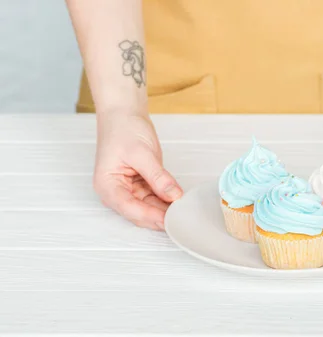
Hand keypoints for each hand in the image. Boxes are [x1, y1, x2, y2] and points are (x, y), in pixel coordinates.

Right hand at [93, 112, 182, 229]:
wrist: (123, 113)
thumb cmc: (123, 128)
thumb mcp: (142, 153)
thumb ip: (158, 177)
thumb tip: (173, 196)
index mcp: (107, 186)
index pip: (130, 208)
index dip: (151, 216)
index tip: (170, 220)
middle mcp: (115, 191)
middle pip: (139, 212)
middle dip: (159, 216)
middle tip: (181, 219)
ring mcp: (128, 189)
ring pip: (149, 207)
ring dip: (164, 210)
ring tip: (183, 211)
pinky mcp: (140, 184)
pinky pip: (154, 197)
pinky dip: (166, 200)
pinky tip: (179, 201)